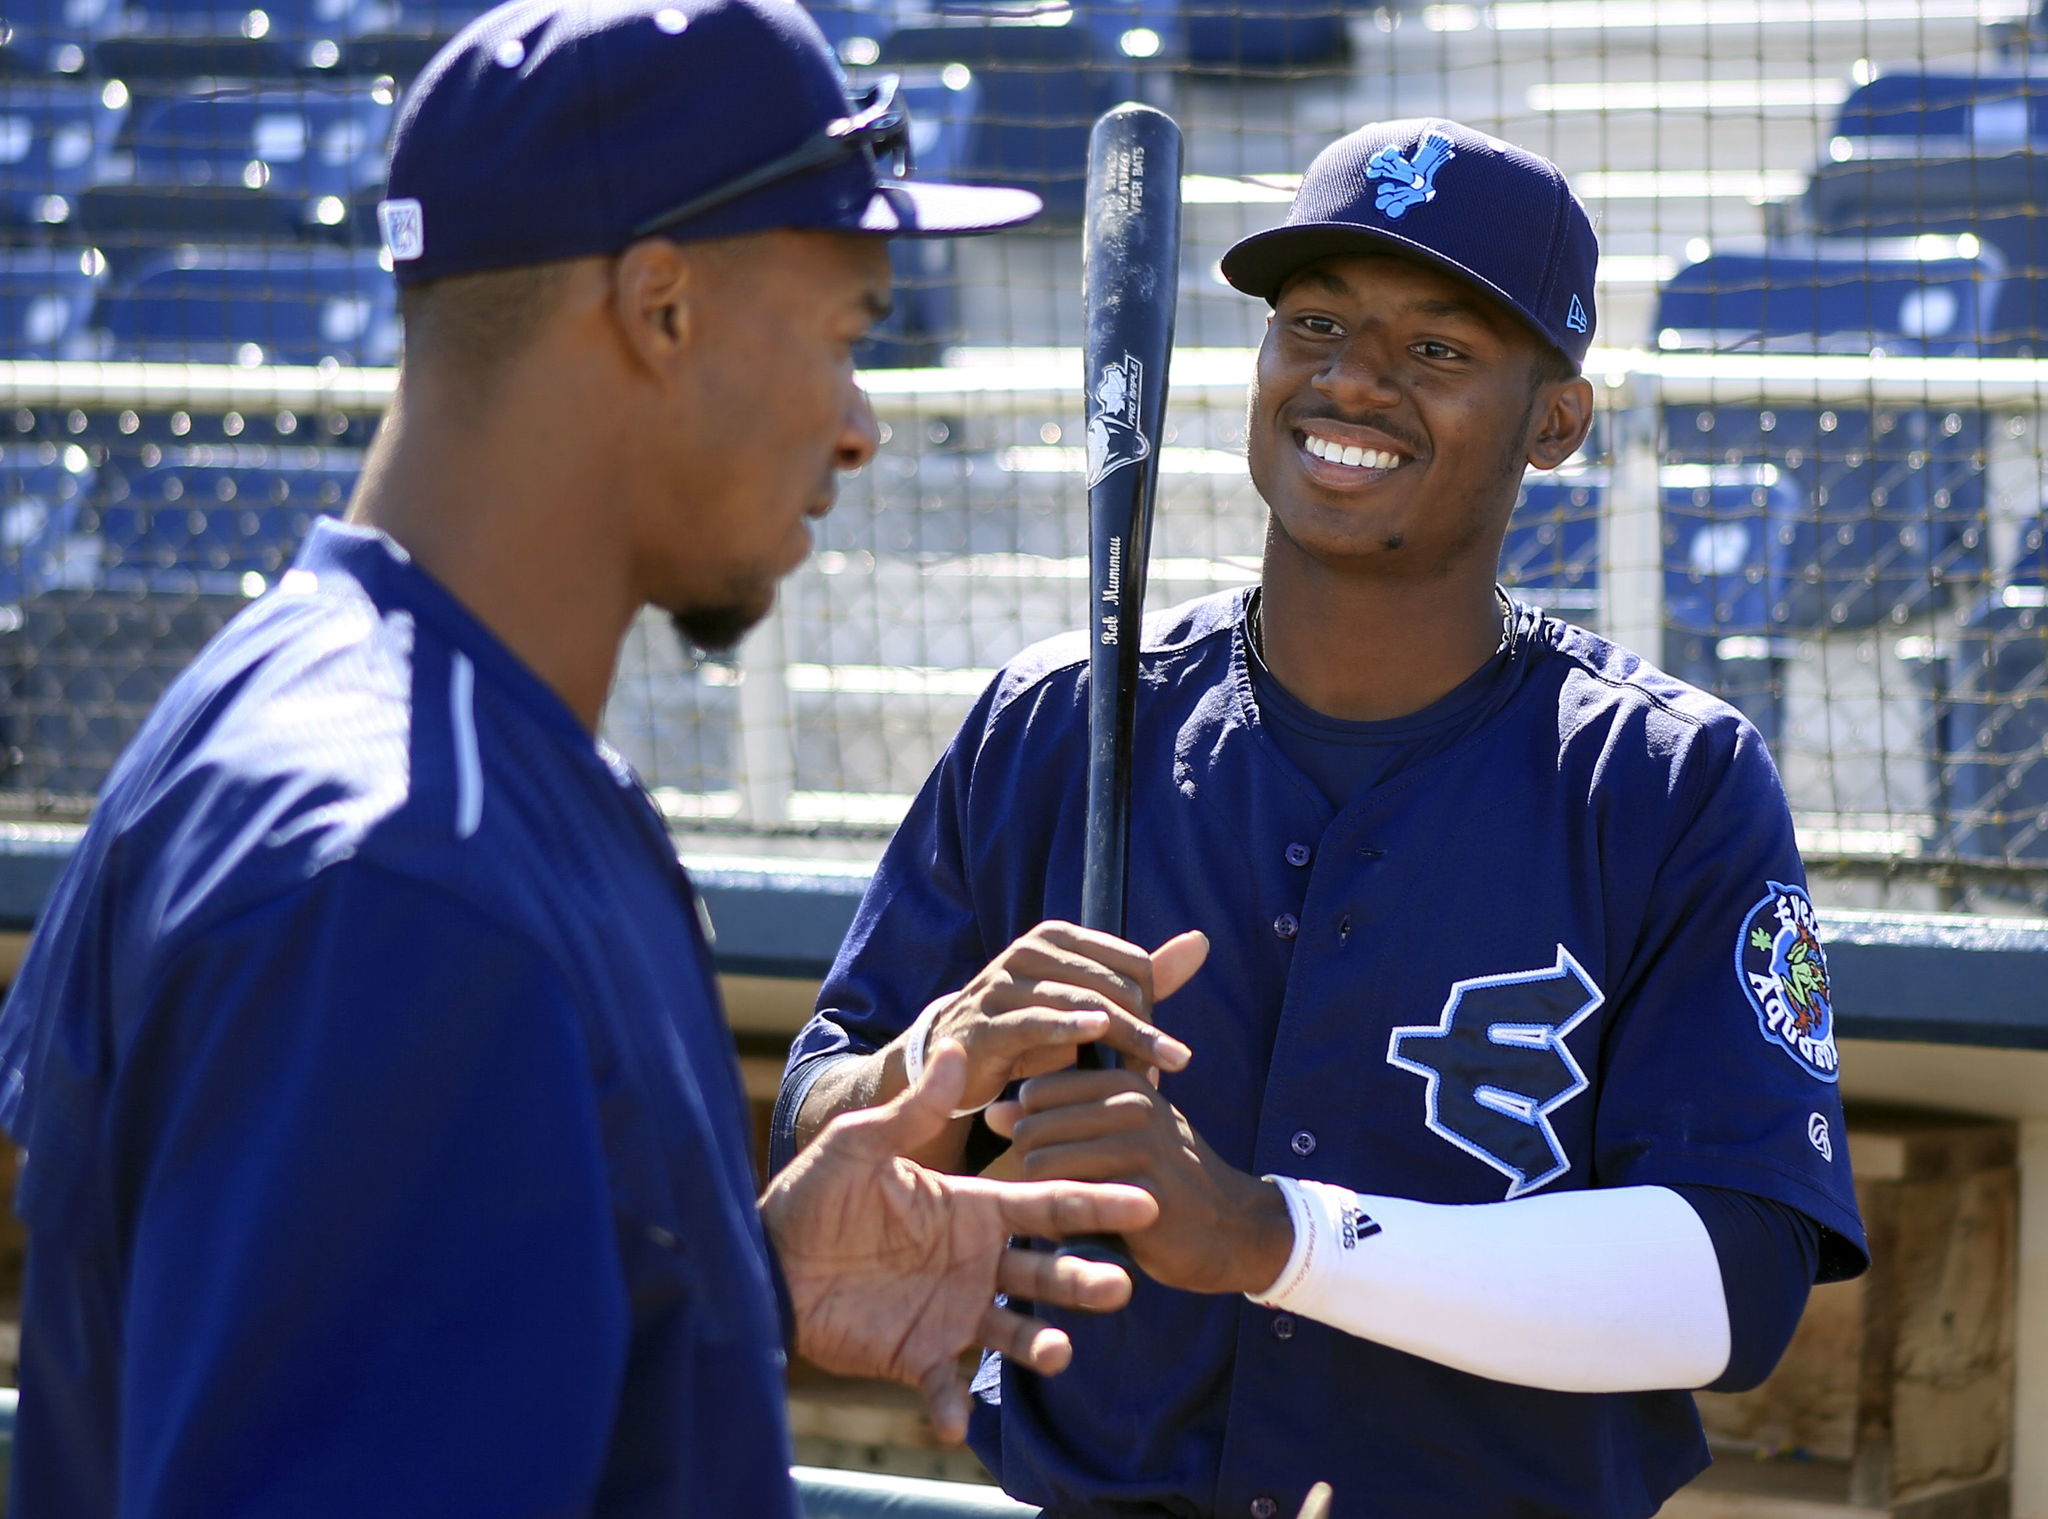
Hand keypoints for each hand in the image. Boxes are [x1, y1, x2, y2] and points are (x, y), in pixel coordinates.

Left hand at [762, 1038, 1160, 1441]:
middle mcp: (972, 1263)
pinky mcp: (915, 1357)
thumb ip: (914, 1108)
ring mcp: (948, 1313)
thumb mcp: (861, 1144)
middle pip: (1044, 1273)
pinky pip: (942, 1387)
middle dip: (1082, 1280)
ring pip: (1011, 1334)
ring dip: (1038, 1347)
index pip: (1042, 1205)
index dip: (1090, 1203)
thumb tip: (955, 1045)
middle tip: (1120, 1285)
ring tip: (1058, 1353)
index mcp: (968, 1210)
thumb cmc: (813, 1195)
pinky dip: (951, 1407)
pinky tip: (957, 1422)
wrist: (765, 1258)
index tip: (1141, 1198)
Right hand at [914, 923, 1206, 1115]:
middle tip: (1168, 1065)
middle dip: (1144, 1027)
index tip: (1161, 1045)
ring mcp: (1004, 984)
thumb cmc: (1034, 1027)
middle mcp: (1029, 951)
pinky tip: (1096, 1034)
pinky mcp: (987, 1022)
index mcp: (1057, 938)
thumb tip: (1201, 941)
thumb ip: (1146, 974)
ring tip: (1156, 1069)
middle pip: (1111, 985)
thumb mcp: (1090, 999)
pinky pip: (1035, 1022)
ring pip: (1082, 1003)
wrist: (959, 1057)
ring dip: (1125, 1039)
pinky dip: (1068, 1027)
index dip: (1154, 1003)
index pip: (1131, 963)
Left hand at [988, 1067, 1293, 1297]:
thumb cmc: (1163, 1178)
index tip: (1062, 1157)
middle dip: (1033, 1166)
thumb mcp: (1117, 1136)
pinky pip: (1065, 1202)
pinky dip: (1062, 1224)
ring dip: (1044, 1197)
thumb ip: (1056, 1120)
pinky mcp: (1142, 1193)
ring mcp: (1140, 1147)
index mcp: (1124, 1081)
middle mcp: (1132, 1104)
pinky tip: (1087, 1232)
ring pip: (1040, 1163)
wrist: (1232, 1227)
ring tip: (1075, 1210)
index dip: (1033, 1131)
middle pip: (1030, 1128)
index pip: (1035, 1093)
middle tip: (1067, 1191)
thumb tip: (993, 1112)